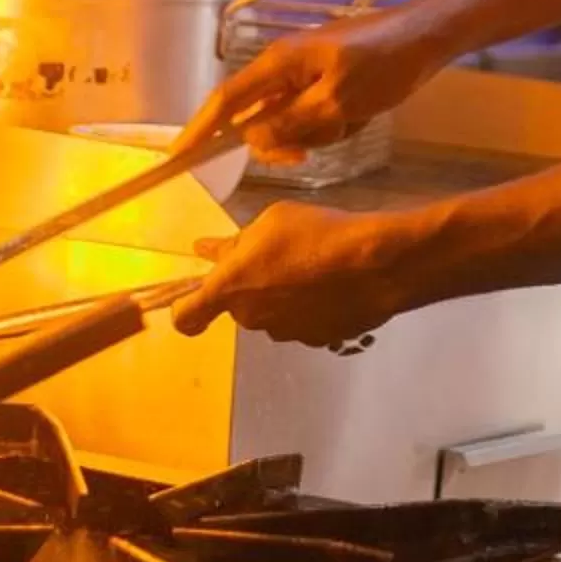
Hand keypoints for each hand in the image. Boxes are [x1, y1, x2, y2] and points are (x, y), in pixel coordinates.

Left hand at [171, 205, 415, 346]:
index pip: (186, 317)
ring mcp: (286, 333)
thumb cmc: (315, 233)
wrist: (376, 265)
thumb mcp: (271, 221)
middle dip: (250, 283)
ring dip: (281, 294)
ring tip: (312, 264)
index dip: (184, 309)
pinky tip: (332, 282)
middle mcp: (253, 319)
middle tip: (277, 253)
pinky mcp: (317, 340)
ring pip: (272, 312)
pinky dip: (309, 305)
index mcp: (232, 288)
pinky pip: (302, 320)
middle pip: (239, 305)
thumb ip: (236, 243)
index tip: (194, 296)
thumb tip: (208, 251)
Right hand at [181, 5, 453, 162]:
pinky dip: (338, 124)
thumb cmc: (384, 62)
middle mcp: (285, 69)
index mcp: (279, 63)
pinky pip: (317, 119)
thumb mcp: (339, 100)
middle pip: (260, 120)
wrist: (428, 38)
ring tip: (354, 114)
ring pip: (292, 124)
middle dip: (286, 138)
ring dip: (320, 132)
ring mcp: (306, 76)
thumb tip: (253, 139)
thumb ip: (293, 122)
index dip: (199, 129)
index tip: (177, 157)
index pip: (226, 100)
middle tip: (315, 144)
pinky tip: (364, 111)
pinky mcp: (327, 84)